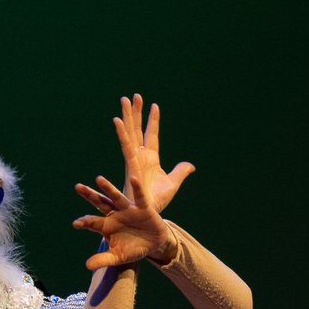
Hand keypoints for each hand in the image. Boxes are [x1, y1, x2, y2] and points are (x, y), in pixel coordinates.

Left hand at [72, 172, 172, 270]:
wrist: (154, 245)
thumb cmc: (133, 249)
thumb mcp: (118, 256)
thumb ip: (104, 260)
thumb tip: (87, 266)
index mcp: (106, 225)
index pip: (92, 222)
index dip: (84, 222)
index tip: (76, 224)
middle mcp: (115, 214)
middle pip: (100, 203)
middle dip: (90, 196)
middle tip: (78, 187)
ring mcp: (128, 210)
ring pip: (116, 197)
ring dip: (108, 188)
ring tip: (98, 179)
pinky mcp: (143, 208)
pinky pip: (140, 197)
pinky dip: (138, 188)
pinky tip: (134, 179)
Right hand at [112, 93, 194, 216]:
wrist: (149, 212)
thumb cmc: (157, 201)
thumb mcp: (173, 183)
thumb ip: (180, 172)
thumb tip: (190, 165)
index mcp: (151, 158)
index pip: (152, 134)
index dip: (153, 120)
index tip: (154, 106)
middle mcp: (141, 155)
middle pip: (138, 129)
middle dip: (137, 112)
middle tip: (135, 96)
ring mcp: (134, 158)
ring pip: (130, 132)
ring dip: (128, 116)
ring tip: (125, 99)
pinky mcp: (130, 164)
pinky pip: (126, 146)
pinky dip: (122, 133)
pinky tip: (117, 119)